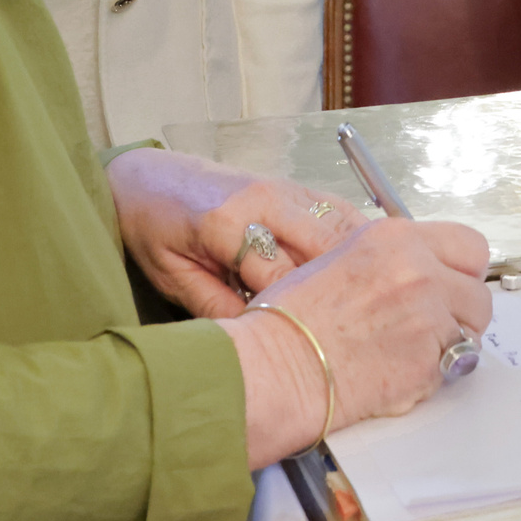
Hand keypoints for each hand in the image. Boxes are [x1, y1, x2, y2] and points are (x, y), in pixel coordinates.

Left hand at [105, 150, 370, 317]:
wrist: (150, 179)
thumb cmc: (156, 229)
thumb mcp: (172, 277)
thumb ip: (215, 307)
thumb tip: (261, 338)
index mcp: (227, 223)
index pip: (281, 277)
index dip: (294, 313)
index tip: (304, 340)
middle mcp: (265, 199)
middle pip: (324, 248)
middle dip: (340, 289)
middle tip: (351, 327)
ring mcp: (285, 188)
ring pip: (342, 227)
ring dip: (359, 263)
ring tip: (370, 301)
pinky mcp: (296, 187)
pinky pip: (340, 212)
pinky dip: (357, 240)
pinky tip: (366, 268)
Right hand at [221, 216, 493, 463]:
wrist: (273, 368)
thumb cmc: (289, 321)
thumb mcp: (342, 259)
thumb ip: (392, 260)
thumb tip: (421, 272)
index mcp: (396, 239)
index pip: (469, 245)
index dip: (463, 270)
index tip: (452, 285)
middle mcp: (419, 272)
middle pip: (479, 293)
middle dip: (463, 312)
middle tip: (437, 325)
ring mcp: (428, 318)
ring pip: (471, 335)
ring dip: (450, 346)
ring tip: (411, 353)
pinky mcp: (428, 364)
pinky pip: (451, 369)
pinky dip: (432, 376)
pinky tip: (397, 374)